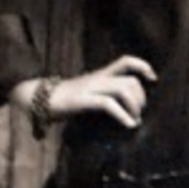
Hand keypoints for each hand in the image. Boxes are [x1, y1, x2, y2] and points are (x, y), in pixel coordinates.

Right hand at [17, 54, 156, 131]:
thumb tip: (121, 112)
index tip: (153, 79)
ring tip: (134, 121)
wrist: (35, 99)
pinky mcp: (82, 100)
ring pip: (123, 89)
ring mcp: (90, 88)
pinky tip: (128, 125)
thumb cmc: (62, 101)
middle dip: (141, 98)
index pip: (126, 61)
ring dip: (135, 107)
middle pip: (130, 80)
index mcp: (99, 75)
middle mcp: (97, 78)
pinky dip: (123, 116)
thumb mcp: (86, 94)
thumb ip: (102, 97)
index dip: (143, 66)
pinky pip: (108, 104)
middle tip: (139, 114)